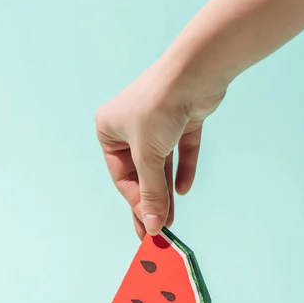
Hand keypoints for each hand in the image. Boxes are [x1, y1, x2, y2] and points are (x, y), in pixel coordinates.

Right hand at [95, 56, 225, 237]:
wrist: (194, 71)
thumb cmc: (158, 108)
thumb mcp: (148, 157)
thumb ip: (151, 193)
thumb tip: (154, 227)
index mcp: (109, 129)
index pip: (122, 176)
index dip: (136, 202)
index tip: (148, 227)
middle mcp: (130, 125)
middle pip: (141, 172)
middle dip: (151, 201)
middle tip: (158, 231)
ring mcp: (157, 122)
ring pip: (161, 164)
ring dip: (166, 191)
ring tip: (172, 219)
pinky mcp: (180, 119)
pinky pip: (180, 150)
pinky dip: (182, 168)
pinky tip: (184, 189)